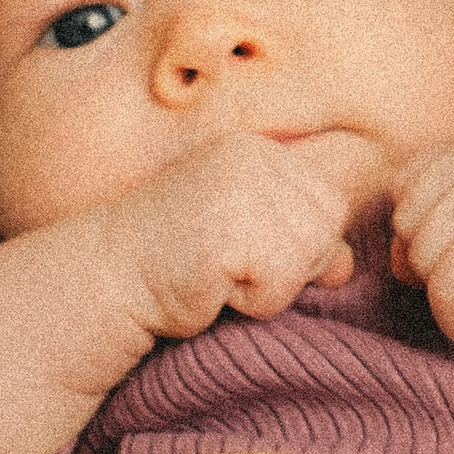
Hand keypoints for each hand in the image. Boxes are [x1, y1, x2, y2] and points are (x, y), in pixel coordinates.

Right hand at [112, 126, 385, 346]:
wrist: (107, 279)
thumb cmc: (177, 261)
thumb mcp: (248, 237)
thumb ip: (300, 240)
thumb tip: (345, 266)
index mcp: (258, 150)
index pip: (330, 205)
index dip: (299, 245)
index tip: (241, 250)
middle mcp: (253, 159)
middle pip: (325, 232)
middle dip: (287, 267)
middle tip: (228, 265)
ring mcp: (239, 191)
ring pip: (308, 260)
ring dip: (268, 288)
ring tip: (218, 275)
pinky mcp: (228, 232)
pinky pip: (280, 287)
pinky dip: (251, 303)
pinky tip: (210, 287)